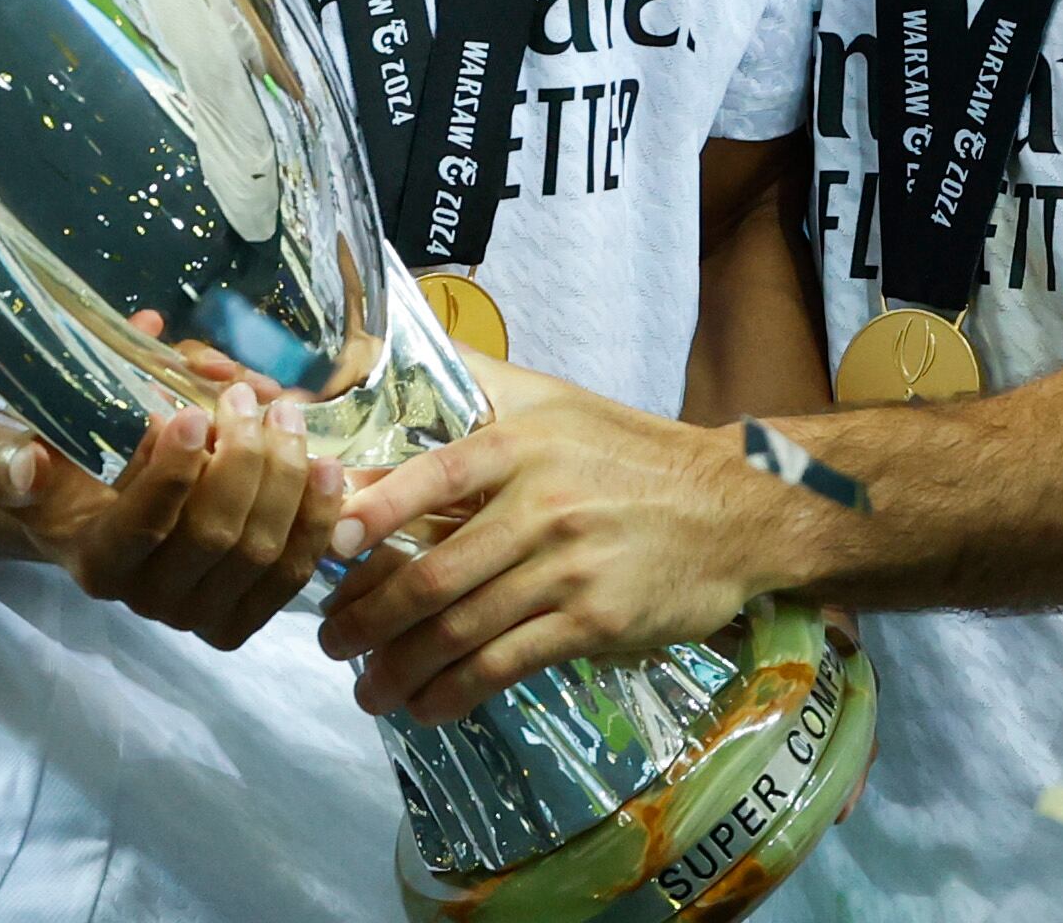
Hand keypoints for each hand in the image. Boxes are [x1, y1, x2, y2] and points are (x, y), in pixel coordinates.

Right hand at [0, 382, 344, 649]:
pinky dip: (315, 519)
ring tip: (288, 419)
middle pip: (216, 537)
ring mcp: (200, 619)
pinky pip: (293, 575)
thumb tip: (40, 451)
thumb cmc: (68, 480)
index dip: (174, 472)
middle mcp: (148, 604)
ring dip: (286, 480)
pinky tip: (327, 468)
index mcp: (97, 565)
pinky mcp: (241, 620)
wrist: (90, 528)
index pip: (143, 527)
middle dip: (244, 460)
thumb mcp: (30, 462)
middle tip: (249, 400)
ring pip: (262, 553)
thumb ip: (27, 458)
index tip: (196, 413)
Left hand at [313, 361, 784, 725]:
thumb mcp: (552, 400)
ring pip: (463, 628)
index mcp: (520, 446)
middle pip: (434, 573)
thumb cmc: (629, 453)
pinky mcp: (594, 622)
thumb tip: (383, 355)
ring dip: (403, 666)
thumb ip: (472, 382)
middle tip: (332, 641)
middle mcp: (540, 506)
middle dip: (369, 616)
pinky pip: (509, 663)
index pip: (431, 478)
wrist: (733, 508)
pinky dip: (459, 691)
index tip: (329, 546)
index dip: (374, 511)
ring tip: (367, 689)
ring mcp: (567, 569)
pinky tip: (429, 707)